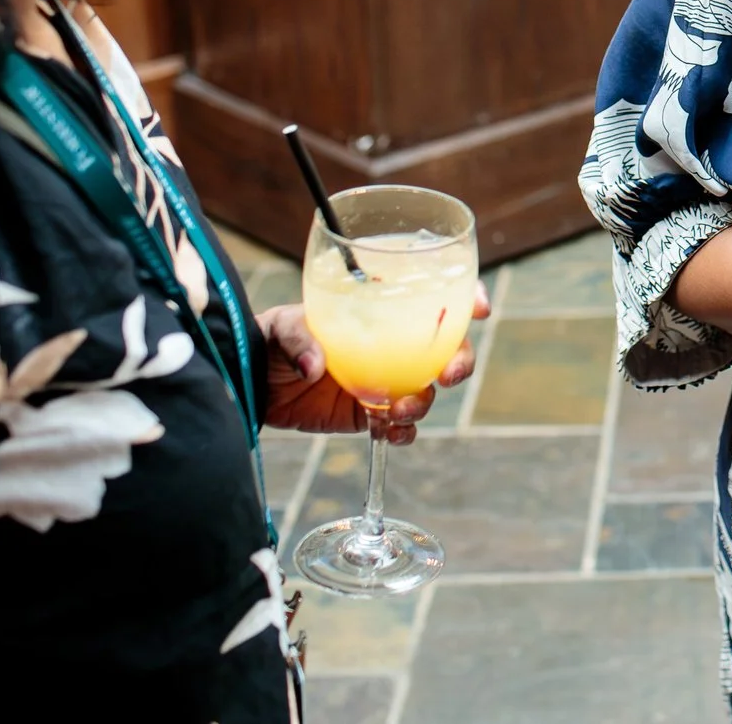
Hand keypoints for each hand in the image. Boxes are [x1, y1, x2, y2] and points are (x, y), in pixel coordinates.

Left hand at [258, 288, 490, 444]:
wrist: (252, 383)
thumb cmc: (270, 341)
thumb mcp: (281, 327)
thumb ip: (299, 339)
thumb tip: (314, 366)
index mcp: (381, 311)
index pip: (435, 297)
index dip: (467, 298)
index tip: (479, 308)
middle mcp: (392, 344)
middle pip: (447, 349)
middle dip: (460, 361)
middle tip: (448, 374)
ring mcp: (384, 380)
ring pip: (427, 391)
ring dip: (423, 402)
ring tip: (397, 411)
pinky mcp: (369, 414)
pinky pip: (399, 426)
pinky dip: (401, 433)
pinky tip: (387, 433)